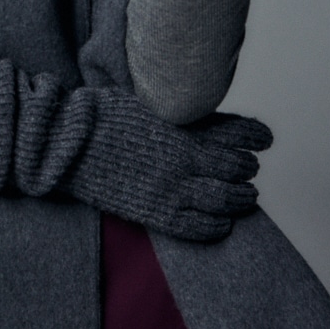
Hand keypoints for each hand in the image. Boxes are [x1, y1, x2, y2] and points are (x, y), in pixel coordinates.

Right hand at [58, 91, 271, 241]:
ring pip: (225, 198)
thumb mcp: (145, 101)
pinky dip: (217, 227)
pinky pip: (199, 227)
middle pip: (237, 166)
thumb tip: (200, 113)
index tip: (263, 139)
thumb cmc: (99, 116)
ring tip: (246, 197)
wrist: (66, 141)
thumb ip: (176, 111)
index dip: (255, 137)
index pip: (236, 131)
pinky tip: (222, 224)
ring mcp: (172, 187)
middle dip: (247, 168)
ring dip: (242, 198)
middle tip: (249, 170)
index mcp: (182, 125)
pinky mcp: (157, 212)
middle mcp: (184, 156)